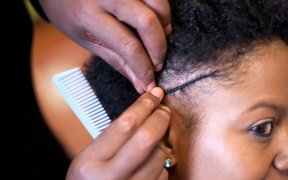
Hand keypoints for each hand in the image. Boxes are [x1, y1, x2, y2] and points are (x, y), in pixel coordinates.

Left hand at [38, 0, 170, 92]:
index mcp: (90, 16)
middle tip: (158, 63)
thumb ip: (117, 61)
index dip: (143, 67)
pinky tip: (158, 21)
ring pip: (157, 2)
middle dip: (158, 47)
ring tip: (159, 40)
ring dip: (165, 25)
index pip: (127, 45)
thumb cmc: (69, 14)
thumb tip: (140, 83)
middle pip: (146, 21)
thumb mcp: (87, 41)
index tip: (150, 81)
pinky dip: (162, 10)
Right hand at [66, 87, 170, 179]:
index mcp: (91, 162)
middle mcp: (111, 178)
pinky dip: (160, 165)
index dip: (144, 105)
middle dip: (160, 118)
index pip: (125, 125)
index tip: (155, 95)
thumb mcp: (89, 158)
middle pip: (147, 138)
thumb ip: (113, 138)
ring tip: (150, 146)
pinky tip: (149, 166)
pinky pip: (163, 173)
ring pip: (160, 156)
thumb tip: (145, 113)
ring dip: (161, 145)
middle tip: (164, 109)